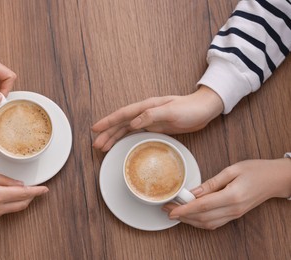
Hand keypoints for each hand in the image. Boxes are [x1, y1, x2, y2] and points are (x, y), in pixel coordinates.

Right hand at [0, 169, 48, 226]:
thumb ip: (3, 179)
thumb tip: (19, 184)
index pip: (23, 194)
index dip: (37, 191)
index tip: (45, 189)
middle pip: (21, 204)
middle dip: (29, 196)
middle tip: (31, 188)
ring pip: (11, 209)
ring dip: (14, 200)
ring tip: (2, 189)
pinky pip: (0, 213)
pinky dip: (1, 205)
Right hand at [92, 86, 223, 150]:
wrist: (204, 109)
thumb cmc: (190, 108)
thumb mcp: (171, 111)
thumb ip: (151, 115)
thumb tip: (133, 123)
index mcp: (146, 107)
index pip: (122, 115)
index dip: (108, 122)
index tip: (96, 129)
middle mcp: (144, 113)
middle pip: (120, 124)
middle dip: (107, 133)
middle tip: (96, 144)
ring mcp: (149, 121)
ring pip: (126, 129)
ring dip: (114, 137)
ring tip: (103, 147)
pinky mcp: (155, 127)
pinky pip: (135, 134)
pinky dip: (125, 139)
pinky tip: (120, 144)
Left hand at [162, 158, 290, 229]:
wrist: (276, 179)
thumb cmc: (256, 170)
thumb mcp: (232, 170)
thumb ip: (211, 183)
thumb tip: (193, 192)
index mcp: (231, 196)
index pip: (202, 206)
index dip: (184, 209)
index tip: (170, 209)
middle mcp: (233, 209)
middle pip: (202, 218)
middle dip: (182, 215)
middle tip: (167, 208)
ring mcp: (235, 215)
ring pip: (207, 224)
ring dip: (189, 220)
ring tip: (175, 212)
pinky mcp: (235, 215)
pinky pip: (214, 223)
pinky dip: (200, 222)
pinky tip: (190, 216)